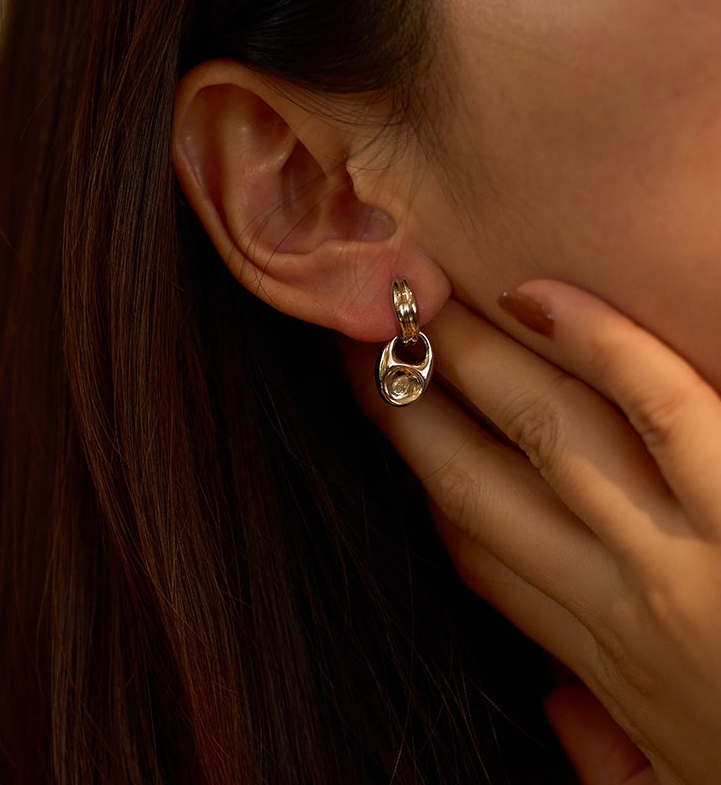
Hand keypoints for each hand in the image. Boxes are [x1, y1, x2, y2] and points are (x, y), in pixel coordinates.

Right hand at [355, 282, 720, 784]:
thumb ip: (606, 754)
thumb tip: (558, 711)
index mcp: (604, 657)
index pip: (476, 552)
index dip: (416, 476)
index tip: (377, 418)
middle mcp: (620, 597)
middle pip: (477, 483)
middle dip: (407, 409)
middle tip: (360, 343)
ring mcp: (677, 551)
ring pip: (546, 432)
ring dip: (471, 363)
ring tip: (419, 307)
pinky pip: (659, 407)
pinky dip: (599, 345)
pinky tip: (539, 298)